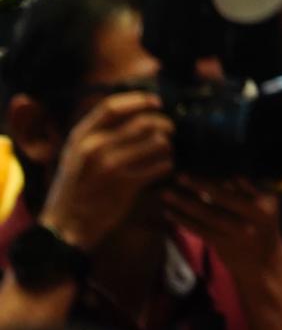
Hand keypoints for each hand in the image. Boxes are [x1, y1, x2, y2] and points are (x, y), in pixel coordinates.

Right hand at [39, 92, 173, 250]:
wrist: (63, 228)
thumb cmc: (74, 190)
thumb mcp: (74, 156)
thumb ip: (96, 135)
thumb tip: (133, 113)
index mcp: (80, 138)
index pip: (112, 106)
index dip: (139, 100)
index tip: (156, 102)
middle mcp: (94, 148)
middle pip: (144, 122)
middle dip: (164, 123)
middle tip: (170, 130)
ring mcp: (110, 166)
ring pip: (158, 143)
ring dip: (168, 146)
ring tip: (166, 152)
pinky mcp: (125, 185)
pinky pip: (161, 166)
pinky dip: (168, 165)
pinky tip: (163, 170)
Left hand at [160, 176, 281, 281]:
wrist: (264, 265)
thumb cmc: (263, 228)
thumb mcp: (267, 207)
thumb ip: (251, 191)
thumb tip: (230, 176)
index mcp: (264, 203)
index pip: (239, 186)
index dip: (218, 177)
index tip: (200, 167)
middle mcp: (252, 217)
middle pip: (222, 198)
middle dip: (200, 186)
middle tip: (180, 176)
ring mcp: (236, 232)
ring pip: (207, 215)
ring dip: (185, 204)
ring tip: (167, 194)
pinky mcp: (222, 245)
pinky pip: (200, 230)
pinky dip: (184, 220)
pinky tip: (170, 213)